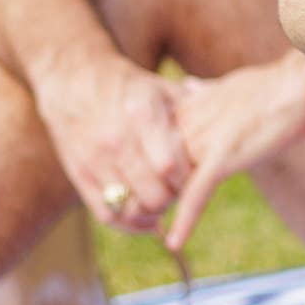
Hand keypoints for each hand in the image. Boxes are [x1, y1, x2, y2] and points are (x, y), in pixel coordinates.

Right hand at [43, 55, 192, 235]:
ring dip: (153, 214)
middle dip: (173, 199)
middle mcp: (117, 140)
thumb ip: (195, 111)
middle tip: (181, 194)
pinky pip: (107, 214)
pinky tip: (145, 220)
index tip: (196, 176)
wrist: (74, 80)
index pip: (171, 167)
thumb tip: (230, 127)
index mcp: (142, 116)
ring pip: (131, 208)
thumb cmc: (130, 88)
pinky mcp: (80, 174)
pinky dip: (129, 225)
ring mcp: (96, 160)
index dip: (189, 180)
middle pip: (153, 193)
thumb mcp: (162, 89)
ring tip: (163, 205)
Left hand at [159, 54, 304, 252]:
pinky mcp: (222, 157)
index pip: (150, 147)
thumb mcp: (224, 85)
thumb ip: (202, 91)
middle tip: (143, 216)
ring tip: (151, 228)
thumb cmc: (269, 86)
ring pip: (170, 184)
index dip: (149, 170)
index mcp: (183, 108)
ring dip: (162, 207)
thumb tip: (190, 85)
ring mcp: (202, 140)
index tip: (144, 187)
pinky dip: (185, 220)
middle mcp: (186, 123)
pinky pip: (197, 193)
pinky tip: (174, 242)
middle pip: (154, 169)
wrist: (299, 85)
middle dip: (151, 192)